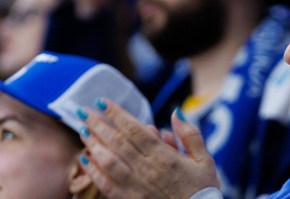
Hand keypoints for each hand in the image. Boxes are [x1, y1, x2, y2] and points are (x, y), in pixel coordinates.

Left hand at [80, 100, 218, 197]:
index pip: (135, 129)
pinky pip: (107, 185)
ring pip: (109, 161)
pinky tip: (86, 160)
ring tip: (83, 130)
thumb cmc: (202, 191)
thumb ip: (190, 135)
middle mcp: (147, 169)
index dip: (117, 114)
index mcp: (165, 156)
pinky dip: (94, 172)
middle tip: (84, 111)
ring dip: (94, 144)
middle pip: (118, 142)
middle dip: (99, 124)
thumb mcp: (205, 160)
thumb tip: (176, 112)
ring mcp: (136, 187)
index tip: (103, 102)